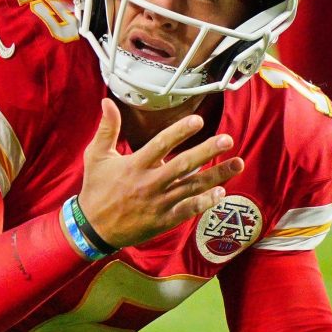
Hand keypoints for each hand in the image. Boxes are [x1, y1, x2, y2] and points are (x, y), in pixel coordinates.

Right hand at [78, 98, 244, 247]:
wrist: (94, 228)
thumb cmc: (96, 188)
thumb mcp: (96, 156)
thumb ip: (107, 129)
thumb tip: (107, 102)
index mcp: (135, 165)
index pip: (160, 144)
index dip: (179, 132)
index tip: (198, 121)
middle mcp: (149, 183)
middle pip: (183, 166)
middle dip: (206, 152)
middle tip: (227, 140)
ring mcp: (158, 203)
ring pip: (192, 187)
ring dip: (216, 176)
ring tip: (237, 164)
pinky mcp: (163, 220)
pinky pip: (188, 210)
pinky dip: (204, 202)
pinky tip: (221, 193)